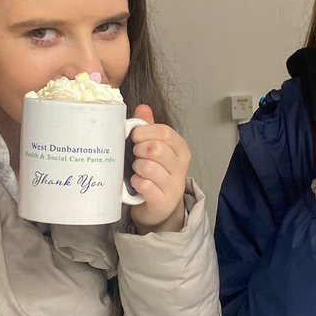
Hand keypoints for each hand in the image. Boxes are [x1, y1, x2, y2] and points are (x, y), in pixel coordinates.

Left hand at [128, 105, 189, 232]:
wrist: (159, 207)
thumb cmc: (155, 174)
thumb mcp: (154, 148)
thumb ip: (149, 128)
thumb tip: (143, 108)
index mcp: (181, 149)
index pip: (164, 132)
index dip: (144, 132)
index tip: (135, 137)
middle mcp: (181, 166)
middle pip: (156, 148)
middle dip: (138, 150)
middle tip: (135, 155)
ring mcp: (174, 185)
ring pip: (148, 167)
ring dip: (136, 167)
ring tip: (137, 170)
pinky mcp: (163, 201)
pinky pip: (144, 185)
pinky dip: (136, 182)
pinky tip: (136, 183)